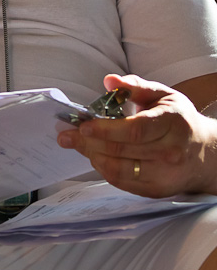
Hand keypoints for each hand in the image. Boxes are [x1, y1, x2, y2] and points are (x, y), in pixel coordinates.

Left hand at [57, 73, 216, 197]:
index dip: (106, 129)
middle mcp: (171, 151)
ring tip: (78, 144)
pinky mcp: (157, 190)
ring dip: (92, 156)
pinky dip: (103, 169)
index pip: (134, 129)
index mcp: (172, 123)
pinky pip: (122, 182)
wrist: (205, 153)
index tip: (83, 125)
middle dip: (88, 142)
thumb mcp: (162, 95)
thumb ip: (135, 86)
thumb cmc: (177, 120)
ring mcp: (165, 174)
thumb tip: (109, 80)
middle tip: (66, 135)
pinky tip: (94, 156)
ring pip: (118, 169)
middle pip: (121, 150)